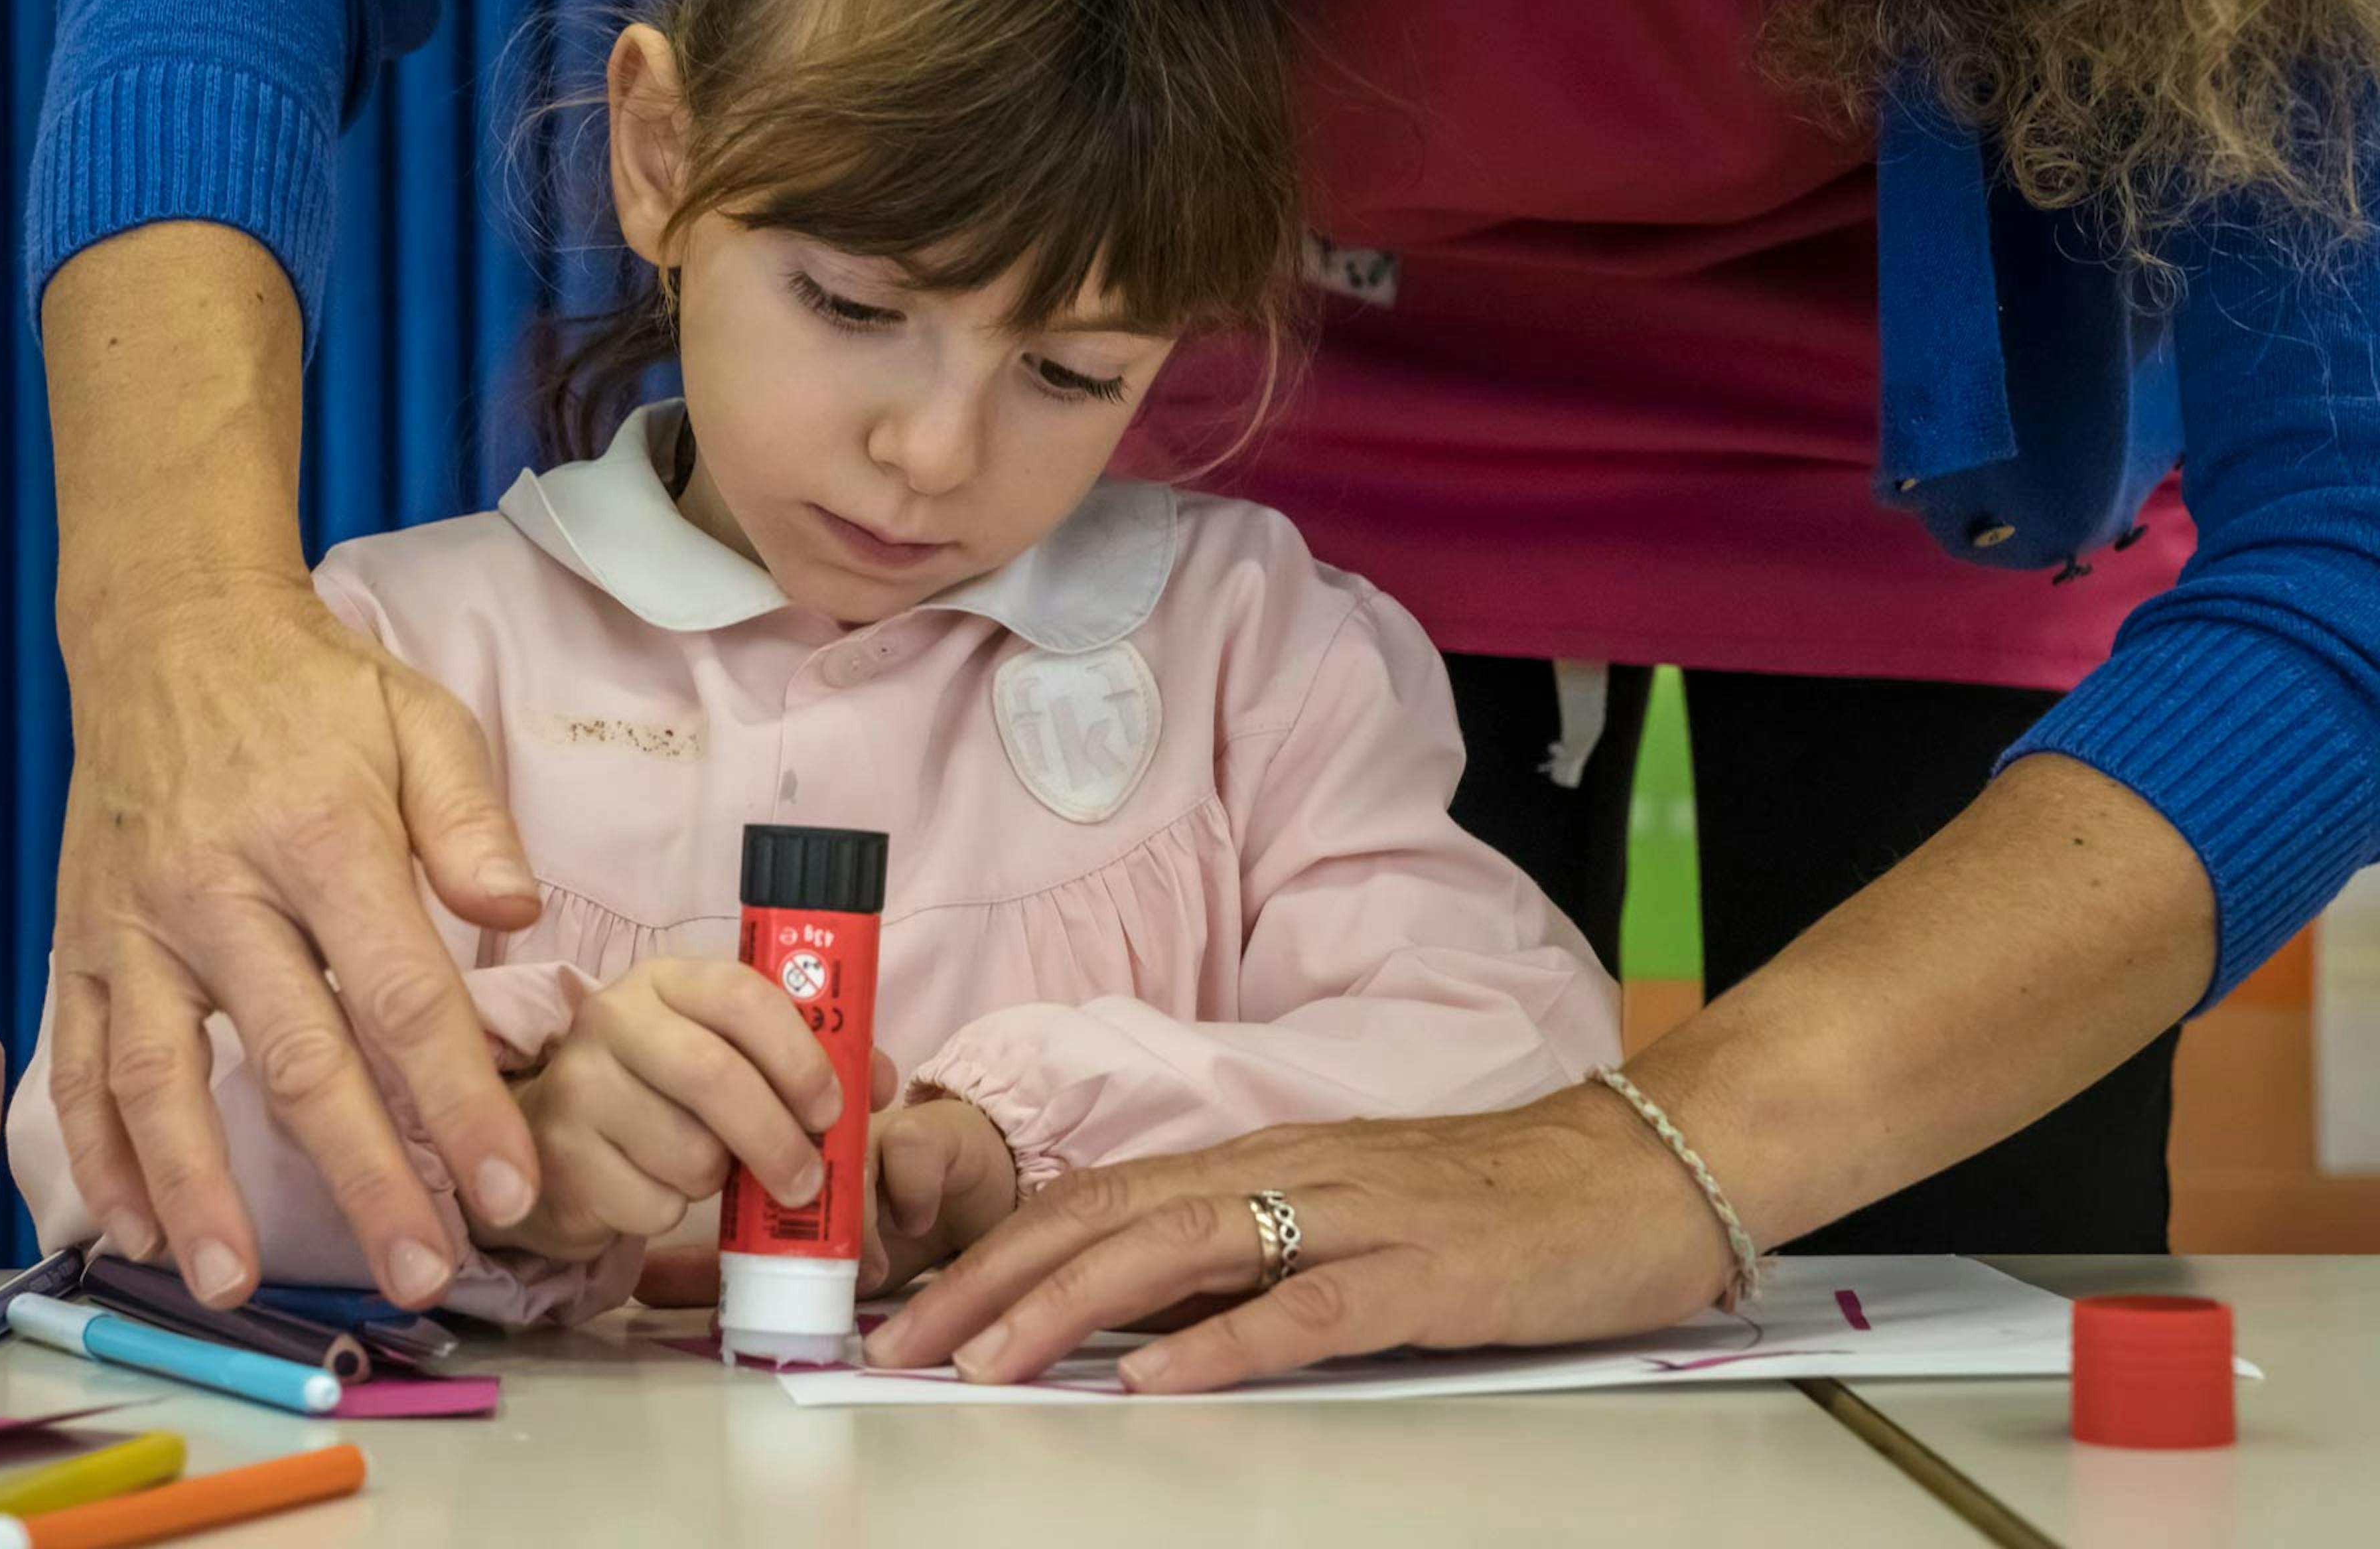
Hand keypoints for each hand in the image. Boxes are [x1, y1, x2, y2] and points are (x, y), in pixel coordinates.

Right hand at [43, 226, 548, 1309]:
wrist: (170, 636)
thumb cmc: (318, 691)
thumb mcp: (421, 720)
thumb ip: (473, 820)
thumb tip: (518, 919)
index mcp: (323, 838)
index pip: (403, 995)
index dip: (458, 1100)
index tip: (506, 1189)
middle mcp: (219, 892)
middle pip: (300, 1060)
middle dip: (367, 1178)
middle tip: (422, 1274)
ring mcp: (135, 924)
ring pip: (165, 1081)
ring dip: (203, 1191)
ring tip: (239, 1289)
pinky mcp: (80, 942)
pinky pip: (83, 1061)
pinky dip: (101, 1150)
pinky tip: (134, 1226)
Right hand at [477, 959, 847, 1262]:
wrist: (556, 1139)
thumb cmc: (665, 1092)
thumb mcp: (731, 1055)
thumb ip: (808, 1059)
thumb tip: (877, 1084)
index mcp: (668, 979)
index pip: (743, 996)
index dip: (799, 1056)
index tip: (832, 1110)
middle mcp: (612, 1017)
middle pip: (714, 1077)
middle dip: (777, 1139)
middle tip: (808, 1181)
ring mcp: (576, 1084)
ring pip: (687, 1152)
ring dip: (719, 1179)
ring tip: (709, 1168)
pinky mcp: (558, 1156)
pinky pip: (651, 1203)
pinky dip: (672, 1211)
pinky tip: (656, 1188)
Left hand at [862, 1084, 1732, 1392]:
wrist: (1633, 1171)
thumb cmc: (1491, 1199)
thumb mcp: (1345, 1214)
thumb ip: (1246, 1252)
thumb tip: (1135, 1311)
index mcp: (1264, 1159)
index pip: (1099, 1195)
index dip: (996, 1245)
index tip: (915, 1306)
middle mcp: (1290, 1170)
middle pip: (1109, 1215)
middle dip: (993, 1278)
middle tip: (903, 1345)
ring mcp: (1355, 1215)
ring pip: (1180, 1249)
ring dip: (1070, 1306)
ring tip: (986, 1359)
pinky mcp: (1424, 1270)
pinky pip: (1307, 1306)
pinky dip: (1223, 1341)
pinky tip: (1157, 1378)